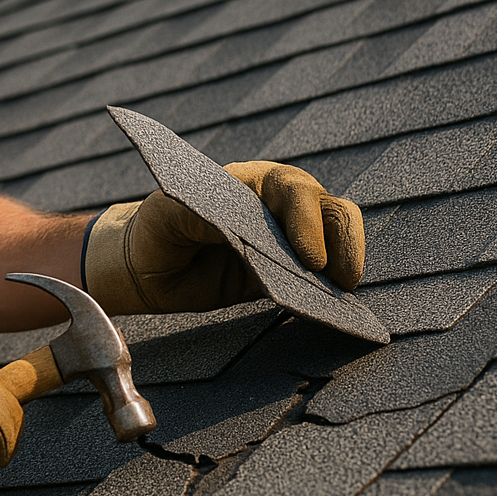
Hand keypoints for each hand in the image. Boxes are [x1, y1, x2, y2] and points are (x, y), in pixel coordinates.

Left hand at [82, 161, 363, 315]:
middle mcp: (281, 205)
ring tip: (342, 299)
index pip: (295, 191)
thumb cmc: (158, 228)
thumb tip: (231, 225)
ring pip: (337, 242)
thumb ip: (195, 213)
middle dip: (343, 243)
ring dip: (346, 267)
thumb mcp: (166, 215)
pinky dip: (331, 294)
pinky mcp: (288, 274)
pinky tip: (334, 314)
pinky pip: (321, 280)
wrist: (150, 265)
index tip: (310, 259)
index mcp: (254, 181)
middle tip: (342, 282)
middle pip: (332, 212)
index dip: (307, 222)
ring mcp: (289, 240)